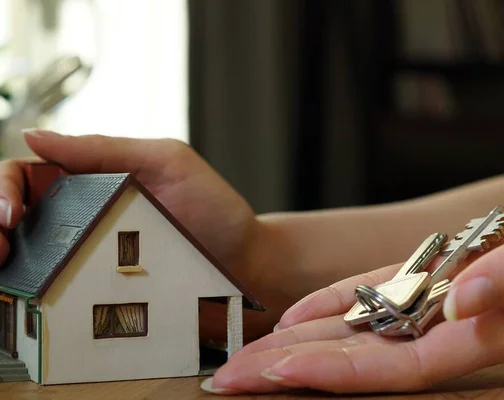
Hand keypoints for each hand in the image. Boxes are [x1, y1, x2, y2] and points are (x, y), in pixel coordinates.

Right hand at [0, 130, 257, 296]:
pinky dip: (2, 297)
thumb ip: (103, 148)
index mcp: (85, 179)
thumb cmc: (212, 209)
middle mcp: (73, 218)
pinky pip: (37, 294)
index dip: (0, 188)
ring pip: (9, 256)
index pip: (21, 174)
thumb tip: (32, 135)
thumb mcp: (166, 161)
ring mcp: (77, 257)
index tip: (8, 210)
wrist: (242, 264)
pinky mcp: (87, 292)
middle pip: (2, 216)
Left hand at [202, 246, 503, 394]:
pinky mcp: (412, 279)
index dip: (330, 373)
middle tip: (230, 379)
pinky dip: (327, 303)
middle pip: (352, 360)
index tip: (275, 372)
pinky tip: (289, 318)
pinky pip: (364, 296)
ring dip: (295, 341)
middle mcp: (436, 330)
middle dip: (288, 368)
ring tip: (246, 356)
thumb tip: (466, 303)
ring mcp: (419, 305)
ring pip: (349, 331)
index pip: (389, 369)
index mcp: (471, 340)